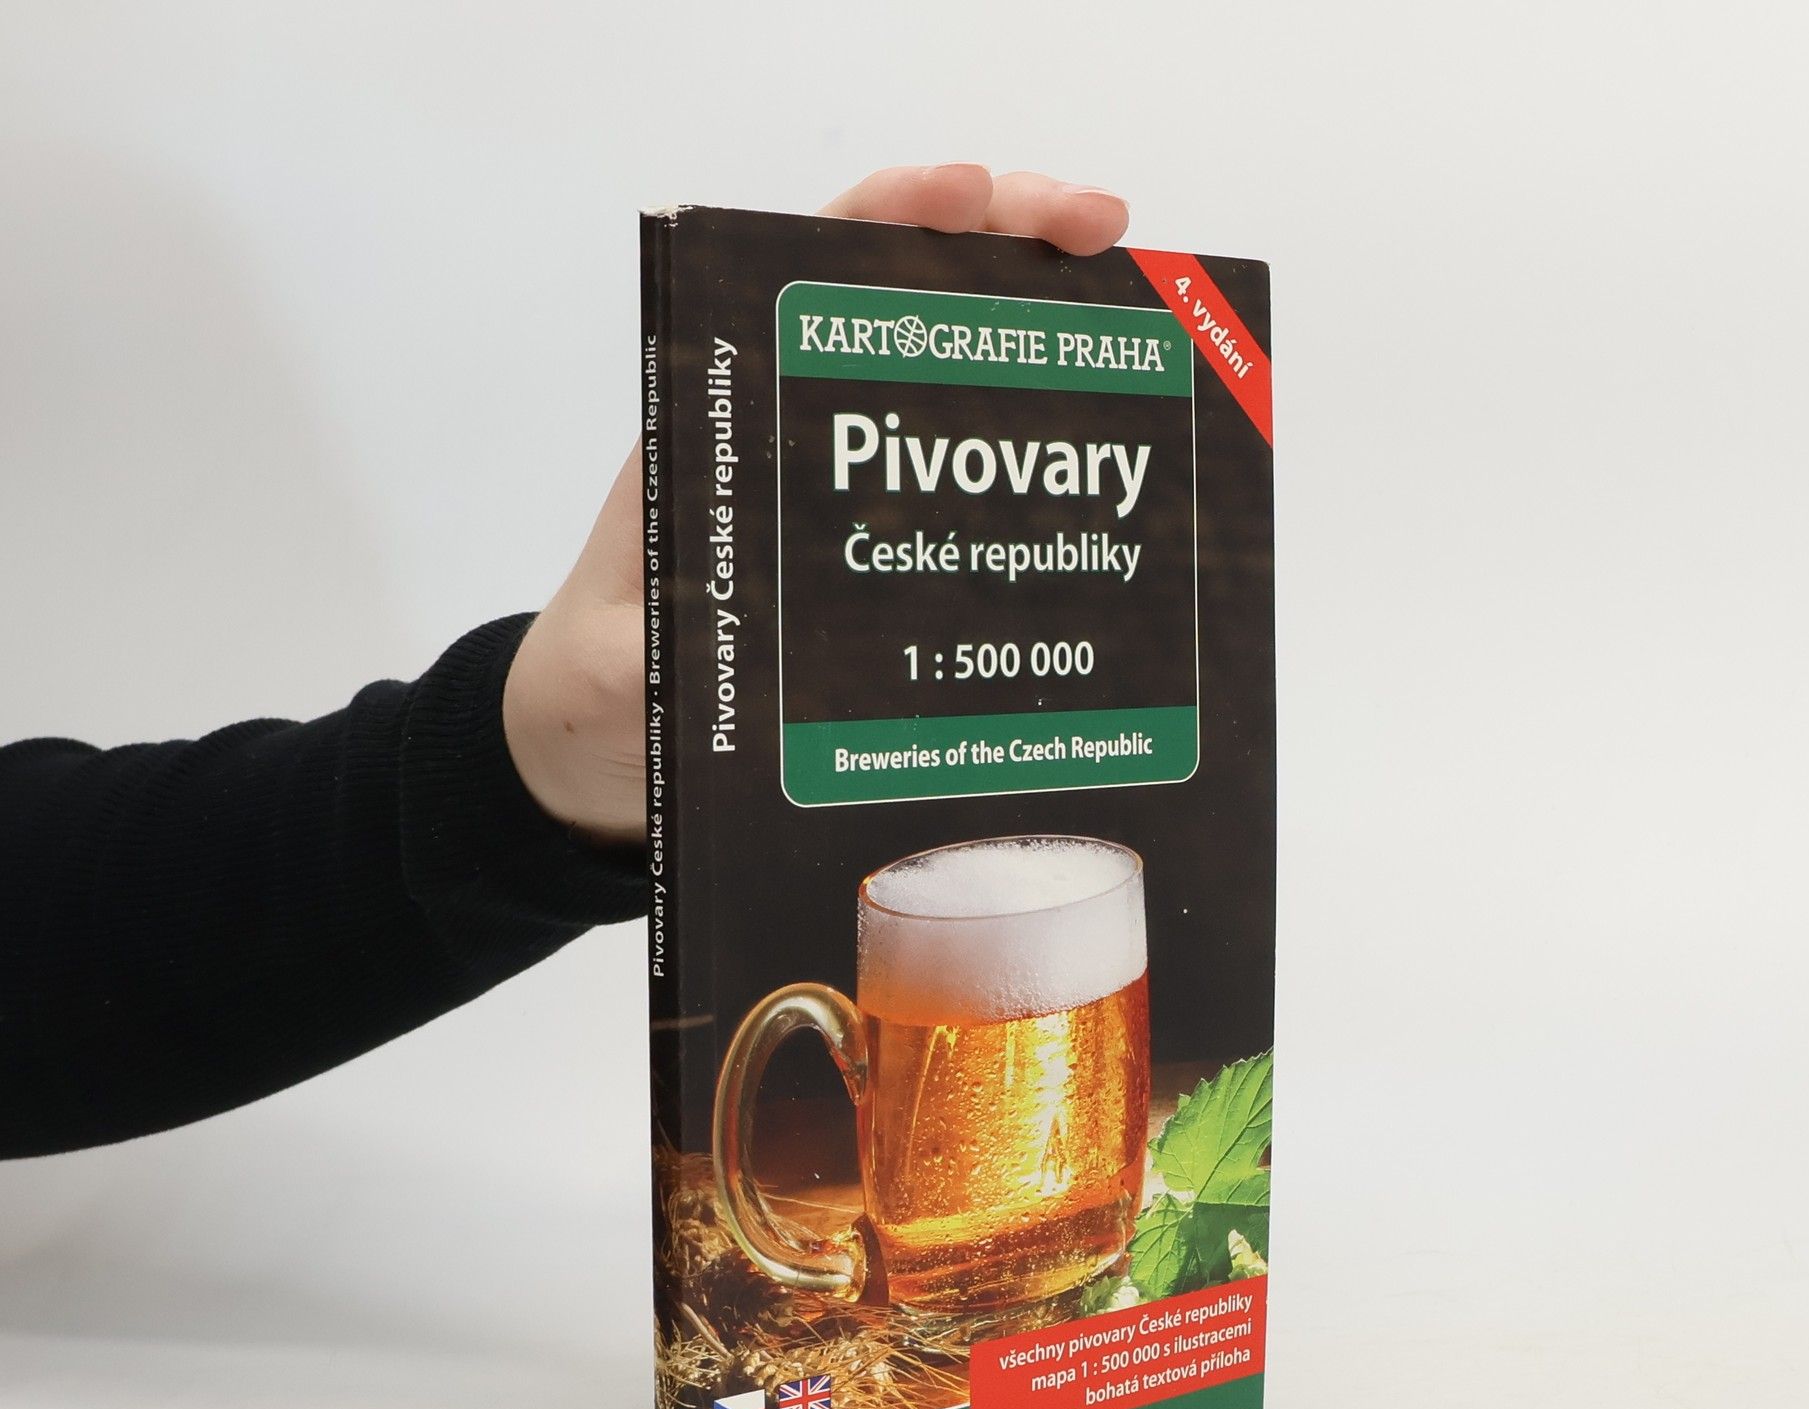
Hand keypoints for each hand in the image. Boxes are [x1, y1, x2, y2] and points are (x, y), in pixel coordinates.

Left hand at [503, 167, 1129, 838]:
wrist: (606, 737)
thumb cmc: (598, 682)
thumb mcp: (614, 668)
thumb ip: (659, 651)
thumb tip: (716, 642)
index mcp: (721, 421)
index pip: (808, 274)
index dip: (894, 218)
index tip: (972, 194)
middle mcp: (791, 429)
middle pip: (908, 297)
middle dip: (1007, 241)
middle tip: (1101, 230)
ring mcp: (841, 485)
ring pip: (954, 375)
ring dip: (1041, 327)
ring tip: (1134, 309)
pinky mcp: (875, 546)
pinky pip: (964, 476)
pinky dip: (1033, 441)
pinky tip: (1099, 441)